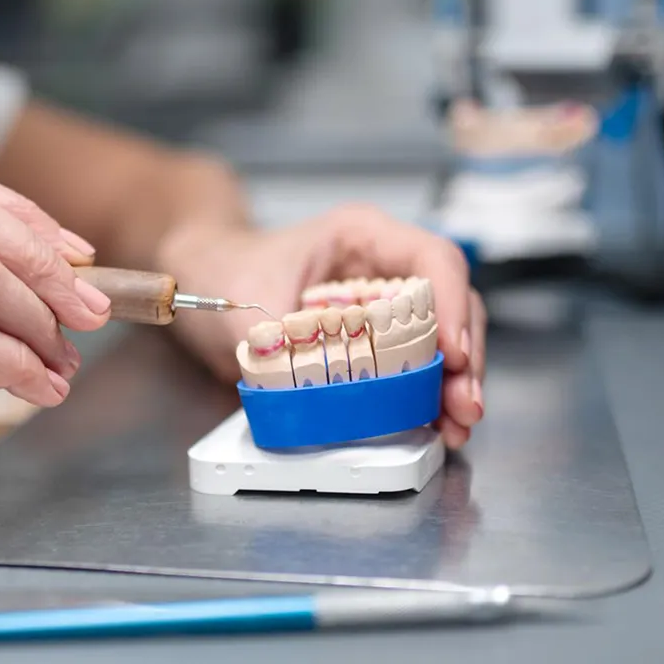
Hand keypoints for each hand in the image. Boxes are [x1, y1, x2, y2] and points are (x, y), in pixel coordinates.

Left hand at [158, 205, 485, 449]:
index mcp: (361, 237)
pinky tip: (435, 425)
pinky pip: (412, 366)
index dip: (450, 305)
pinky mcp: (373, 343)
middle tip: (464, 404)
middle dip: (464, 357)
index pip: (431, 259)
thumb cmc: (222, 269)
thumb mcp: (241, 300)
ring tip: (458, 424)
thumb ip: (270, 341)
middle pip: (449, 305)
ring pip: (441, 339)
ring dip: (454, 383)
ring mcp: (382, 307)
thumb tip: (300, 390)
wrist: (199, 285)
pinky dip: (428, 395)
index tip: (451, 353)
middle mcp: (382, 269)